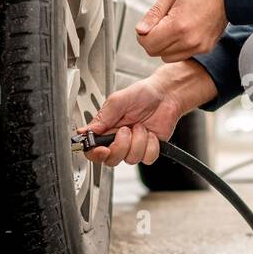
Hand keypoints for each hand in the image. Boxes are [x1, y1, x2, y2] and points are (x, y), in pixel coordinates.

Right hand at [77, 61, 216, 167]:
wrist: (166, 94)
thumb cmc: (143, 94)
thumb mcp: (118, 100)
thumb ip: (102, 118)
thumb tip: (86, 131)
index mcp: (107, 128)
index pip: (93, 149)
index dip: (95, 154)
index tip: (103, 149)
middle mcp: (119, 140)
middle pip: (111, 160)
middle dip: (121, 146)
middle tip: (127, 129)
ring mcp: (134, 146)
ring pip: (131, 159)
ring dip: (138, 141)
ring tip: (141, 126)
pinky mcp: (149, 149)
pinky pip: (147, 158)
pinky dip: (151, 145)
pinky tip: (151, 134)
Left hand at [136, 0, 226, 60]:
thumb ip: (153, 14)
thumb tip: (140, 30)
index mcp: (178, 25)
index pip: (148, 43)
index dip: (142, 35)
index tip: (148, 25)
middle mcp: (189, 40)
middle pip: (155, 52)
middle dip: (152, 39)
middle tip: (160, 23)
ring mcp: (198, 46)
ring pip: (167, 57)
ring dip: (164, 45)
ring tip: (173, 26)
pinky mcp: (205, 48)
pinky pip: (182, 55)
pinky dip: (178, 46)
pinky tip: (184, 31)